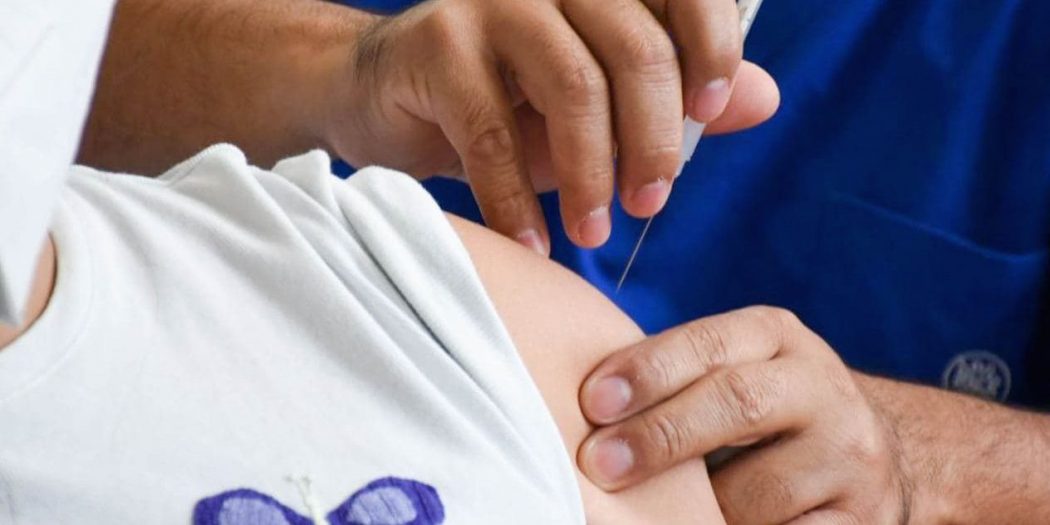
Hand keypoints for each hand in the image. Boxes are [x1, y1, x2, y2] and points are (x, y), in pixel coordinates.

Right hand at [325, 0, 779, 252]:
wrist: (385, 94)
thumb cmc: (502, 99)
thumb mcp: (598, 102)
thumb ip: (676, 97)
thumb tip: (762, 99)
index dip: (712, 47)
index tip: (710, 114)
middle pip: (634, 48)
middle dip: (653, 139)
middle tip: (650, 205)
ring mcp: (491, 3)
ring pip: (572, 86)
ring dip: (592, 173)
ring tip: (596, 232)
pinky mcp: (439, 46)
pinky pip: (495, 134)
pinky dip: (520, 199)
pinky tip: (535, 241)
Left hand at [577, 306, 910, 523]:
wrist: (861, 451)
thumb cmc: (759, 411)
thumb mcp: (730, 370)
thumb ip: (673, 379)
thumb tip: (581, 408)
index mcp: (778, 337)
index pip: (709, 345)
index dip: (649, 371)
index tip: (593, 402)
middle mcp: (822, 386)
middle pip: (739, 402)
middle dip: (661, 434)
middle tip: (599, 463)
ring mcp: (852, 454)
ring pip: (761, 488)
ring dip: (699, 505)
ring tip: (649, 513)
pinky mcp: (867, 516)